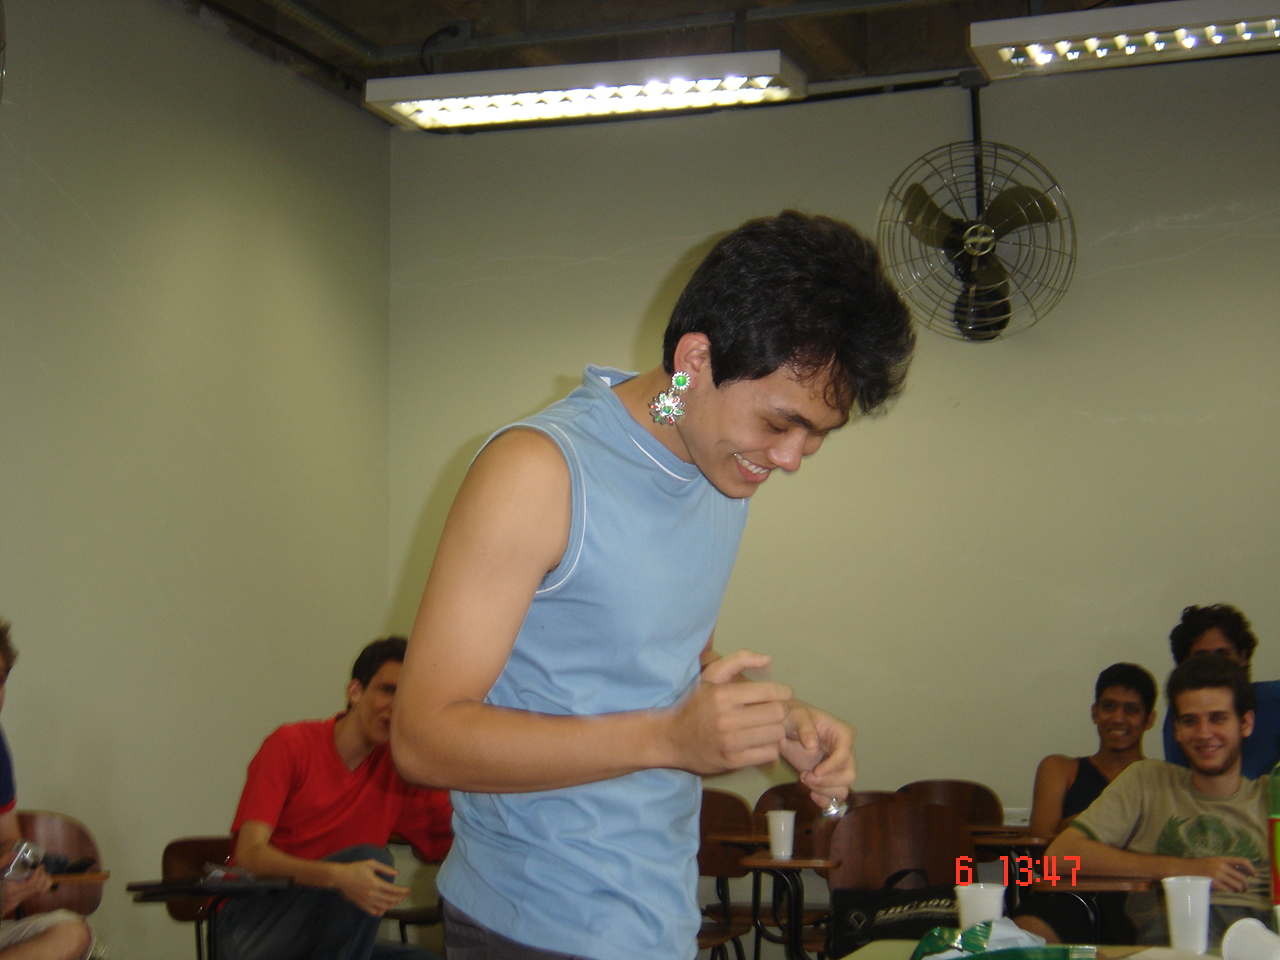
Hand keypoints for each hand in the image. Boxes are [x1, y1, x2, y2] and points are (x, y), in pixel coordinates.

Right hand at [2, 865, 52, 912]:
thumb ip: (2, 861)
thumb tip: (13, 854)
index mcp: (9, 891)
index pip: (32, 884)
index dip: (39, 874)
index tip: (39, 866)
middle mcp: (13, 899)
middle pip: (37, 889)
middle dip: (42, 877)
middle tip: (40, 868)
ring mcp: (14, 903)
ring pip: (36, 894)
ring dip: (42, 883)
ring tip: (40, 873)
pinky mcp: (15, 904)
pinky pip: (31, 897)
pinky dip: (38, 889)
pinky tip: (36, 881)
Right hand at [331, 859, 409, 915]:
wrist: (340, 878)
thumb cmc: (355, 868)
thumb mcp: (371, 863)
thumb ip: (385, 868)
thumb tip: (397, 872)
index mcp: (376, 883)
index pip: (393, 890)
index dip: (403, 891)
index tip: (408, 890)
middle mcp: (372, 894)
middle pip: (391, 900)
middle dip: (400, 898)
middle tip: (404, 894)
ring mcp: (367, 901)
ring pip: (384, 907)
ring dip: (393, 905)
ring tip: (397, 900)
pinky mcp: (362, 905)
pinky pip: (374, 912)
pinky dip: (382, 911)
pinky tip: (385, 907)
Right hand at [666, 650, 792, 774]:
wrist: (671, 739)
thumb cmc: (695, 705)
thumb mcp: (710, 676)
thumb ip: (738, 660)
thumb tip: (768, 658)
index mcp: (722, 695)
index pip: (770, 692)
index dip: (782, 692)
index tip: (782, 694)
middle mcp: (726, 719)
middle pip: (777, 713)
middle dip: (780, 710)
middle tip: (773, 710)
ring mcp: (730, 743)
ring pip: (776, 734)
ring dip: (776, 729)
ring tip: (766, 726)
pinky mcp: (733, 762)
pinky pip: (769, 753)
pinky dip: (769, 747)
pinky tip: (759, 741)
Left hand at [779, 702, 855, 807]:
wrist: (784, 728)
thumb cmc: (793, 716)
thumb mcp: (796, 715)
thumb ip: (805, 727)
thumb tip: (813, 745)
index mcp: (843, 734)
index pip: (846, 754)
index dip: (832, 766)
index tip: (814, 771)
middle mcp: (845, 752)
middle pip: (849, 775)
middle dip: (828, 782)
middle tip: (806, 777)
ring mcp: (838, 768)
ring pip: (843, 789)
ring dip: (824, 791)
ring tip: (804, 780)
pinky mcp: (829, 779)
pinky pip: (835, 797)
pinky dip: (825, 800)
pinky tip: (811, 795)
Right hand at [1192, 857, 1254, 892]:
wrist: (1185, 869)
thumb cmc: (1200, 866)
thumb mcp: (1213, 862)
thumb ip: (1225, 866)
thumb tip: (1241, 874)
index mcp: (1222, 859)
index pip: (1243, 861)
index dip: (1251, 869)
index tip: (1254, 875)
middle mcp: (1222, 866)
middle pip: (1242, 877)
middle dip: (1246, 885)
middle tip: (1245, 888)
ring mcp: (1218, 875)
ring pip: (1237, 885)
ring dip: (1239, 890)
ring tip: (1238, 891)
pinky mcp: (1214, 883)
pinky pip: (1229, 890)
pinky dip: (1230, 891)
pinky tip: (1227, 890)